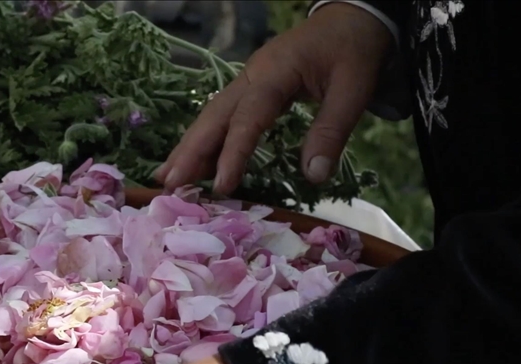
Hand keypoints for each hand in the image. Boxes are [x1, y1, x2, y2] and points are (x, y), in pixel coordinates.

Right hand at [154, 3, 394, 193]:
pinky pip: (221, 117)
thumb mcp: (354, 89)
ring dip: (189, 148)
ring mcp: (246, 81)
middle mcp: (250, 75)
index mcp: (274, 72)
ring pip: (210, 117)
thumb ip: (333, 131)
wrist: (352, 20)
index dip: (233, 154)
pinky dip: (205, 142)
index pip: (247, 118)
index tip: (222, 187)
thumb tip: (314, 176)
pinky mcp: (249, 89)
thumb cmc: (353, 52)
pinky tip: (194, 164)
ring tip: (167, 179)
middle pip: (213, 116)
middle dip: (189, 152)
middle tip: (168, 185)